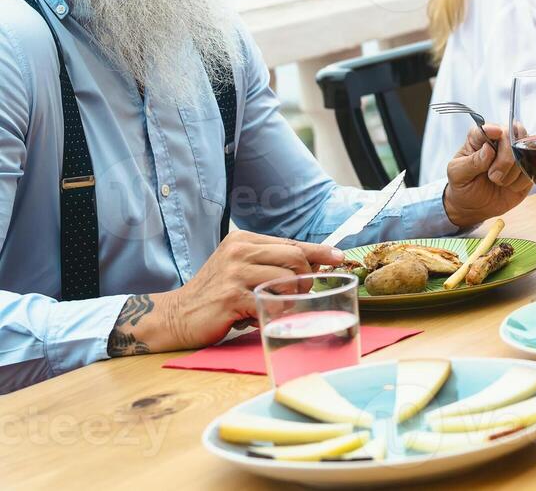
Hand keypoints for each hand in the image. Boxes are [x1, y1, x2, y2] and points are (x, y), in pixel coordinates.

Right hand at [111, 232, 345, 354]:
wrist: (174, 316)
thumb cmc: (215, 294)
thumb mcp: (241, 269)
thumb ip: (271, 263)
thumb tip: (313, 267)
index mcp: (244, 240)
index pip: (292, 243)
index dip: (319, 252)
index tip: (339, 257)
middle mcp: (240, 251)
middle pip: (295, 258)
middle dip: (306, 278)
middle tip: (300, 293)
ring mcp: (234, 273)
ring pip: (288, 279)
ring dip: (290, 297)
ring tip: (273, 305)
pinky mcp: (231, 296)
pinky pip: (271, 302)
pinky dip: (275, 311)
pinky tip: (260, 316)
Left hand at [442, 123, 532, 228]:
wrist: (475, 207)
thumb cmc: (464, 186)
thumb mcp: (458, 175)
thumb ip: (471, 162)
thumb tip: (488, 149)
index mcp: (478, 139)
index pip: (486, 128)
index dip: (492, 129)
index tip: (496, 133)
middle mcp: (498, 141)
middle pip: (511, 136)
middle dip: (505, 159)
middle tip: (493, 176)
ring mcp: (514, 153)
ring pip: (524, 153)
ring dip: (512, 173)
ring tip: (499, 182)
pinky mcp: (526, 168)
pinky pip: (531, 169)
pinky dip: (520, 182)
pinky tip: (510, 186)